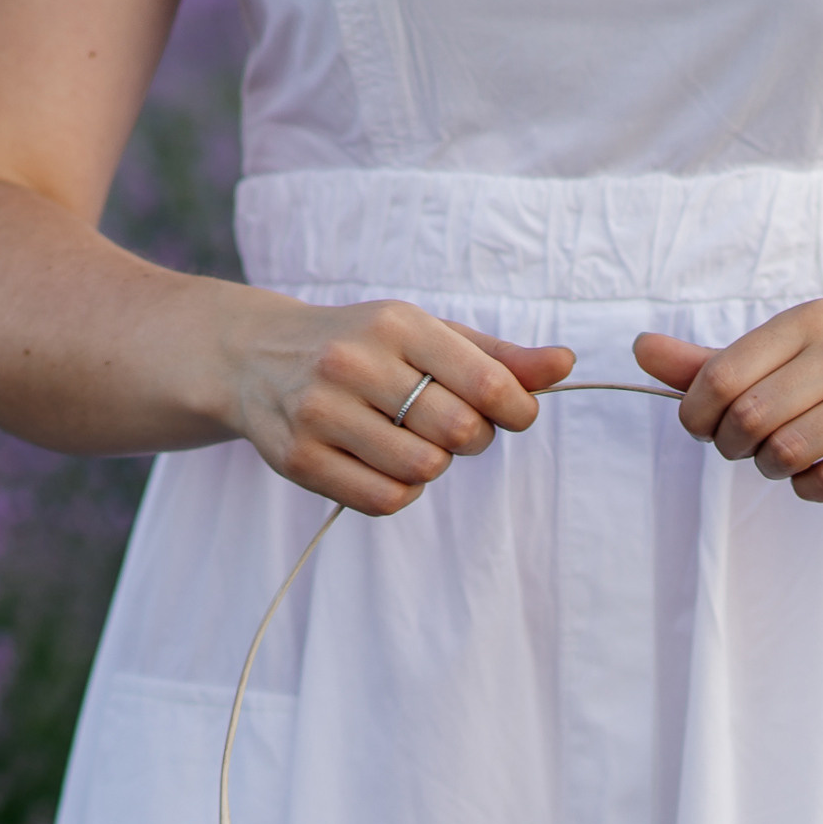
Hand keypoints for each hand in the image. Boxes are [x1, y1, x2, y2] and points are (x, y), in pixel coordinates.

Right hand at [222, 293, 574, 513]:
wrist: (256, 358)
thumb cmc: (363, 347)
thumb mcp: (426, 336)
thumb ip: (498, 356)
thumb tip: (566, 364)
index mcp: (395, 324)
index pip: (486, 382)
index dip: (516, 409)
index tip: (514, 413)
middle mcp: (355, 363)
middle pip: (458, 432)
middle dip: (472, 439)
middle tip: (453, 428)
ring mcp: (323, 413)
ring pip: (423, 470)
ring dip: (432, 466)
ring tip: (411, 441)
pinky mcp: (302, 459)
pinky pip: (385, 499)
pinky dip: (400, 490)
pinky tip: (384, 464)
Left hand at [633, 304, 822, 501]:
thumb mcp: (797, 348)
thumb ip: (719, 359)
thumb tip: (640, 349)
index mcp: (815, 319)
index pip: (724, 374)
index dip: (698, 414)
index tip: (705, 427)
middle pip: (751, 419)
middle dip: (734, 446)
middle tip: (747, 449)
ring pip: (789, 453)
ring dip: (771, 470)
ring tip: (784, 461)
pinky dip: (809, 489)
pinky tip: (818, 475)